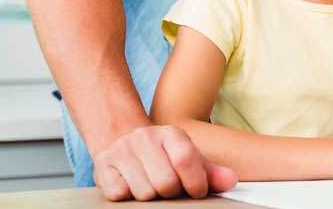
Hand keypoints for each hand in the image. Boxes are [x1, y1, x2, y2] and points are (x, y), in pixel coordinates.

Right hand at [92, 124, 236, 200]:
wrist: (121, 138)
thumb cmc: (161, 154)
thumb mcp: (186, 156)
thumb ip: (209, 171)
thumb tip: (230, 181)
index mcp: (171, 134)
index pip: (186, 159)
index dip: (195, 182)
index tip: (196, 192)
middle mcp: (145, 138)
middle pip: (165, 182)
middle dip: (171, 193)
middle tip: (169, 189)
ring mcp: (122, 151)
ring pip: (143, 192)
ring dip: (150, 197)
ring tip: (150, 186)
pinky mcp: (102, 167)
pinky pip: (119, 194)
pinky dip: (127, 197)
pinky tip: (131, 185)